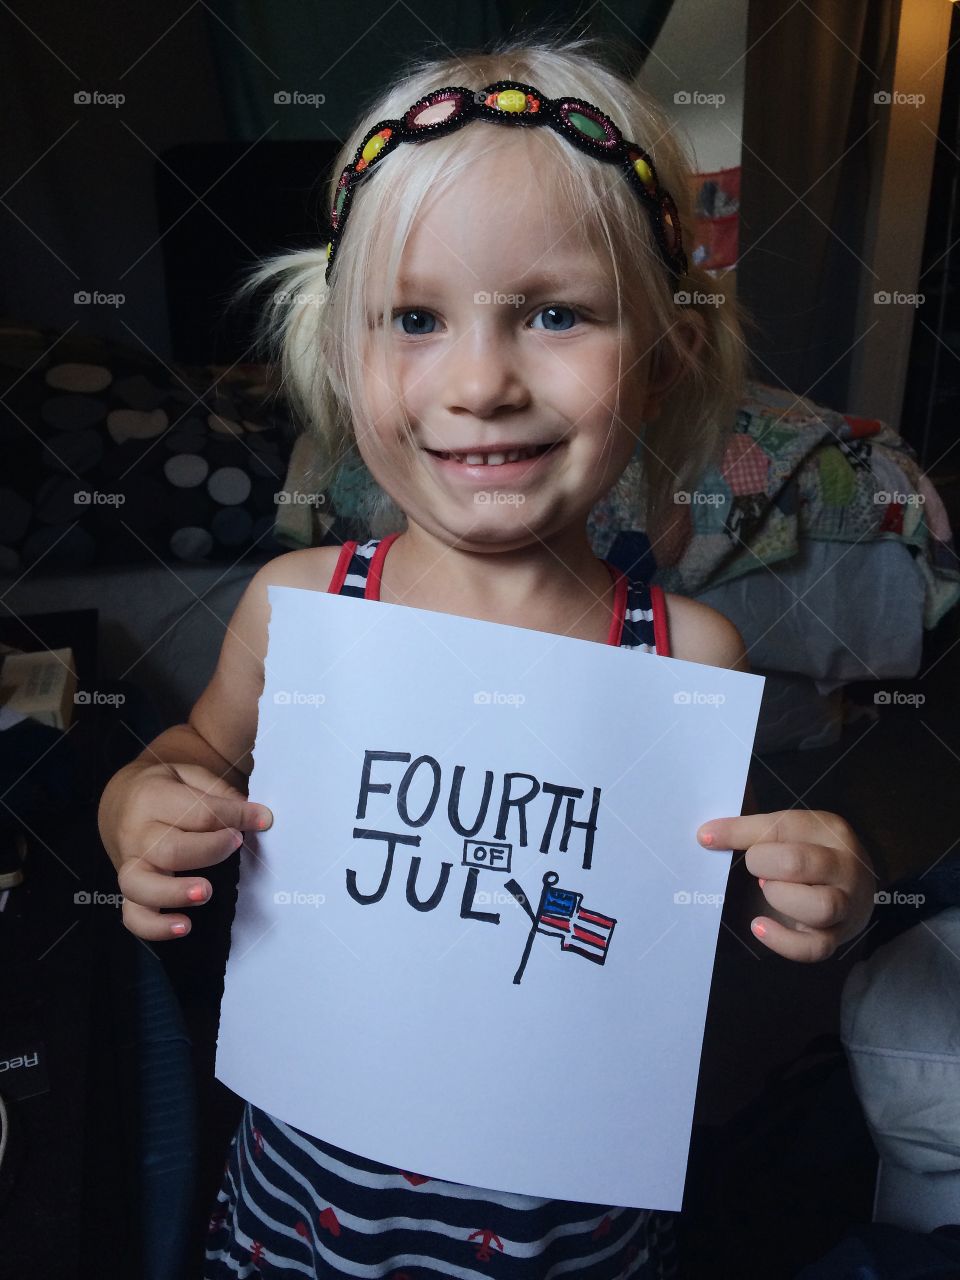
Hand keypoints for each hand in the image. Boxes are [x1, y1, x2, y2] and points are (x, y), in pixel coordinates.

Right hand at [99, 762, 272, 941]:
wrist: (122, 802)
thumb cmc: (167, 789)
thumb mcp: (191, 775)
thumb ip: (220, 793)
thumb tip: (255, 815)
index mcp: (154, 798)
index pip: (199, 811)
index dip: (235, 815)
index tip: (263, 819)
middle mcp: (137, 834)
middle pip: (171, 850)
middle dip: (209, 850)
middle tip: (236, 844)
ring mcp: (130, 865)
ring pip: (142, 885)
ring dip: (175, 893)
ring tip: (204, 893)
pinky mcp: (129, 891)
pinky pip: (133, 916)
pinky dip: (156, 927)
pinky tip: (184, 927)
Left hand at [696, 809, 876, 960]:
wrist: (856, 888)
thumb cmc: (811, 854)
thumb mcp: (791, 833)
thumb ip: (752, 831)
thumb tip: (706, 835)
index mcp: (829, 830)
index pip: (782, 827)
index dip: (739, 832)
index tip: (706, 837)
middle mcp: (843, 865)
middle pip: (799, 863)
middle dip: (764, 865)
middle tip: (757, 869)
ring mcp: (846, 903)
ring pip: (818, 906)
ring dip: (780, 898)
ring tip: (768, 891)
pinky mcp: (838, 936)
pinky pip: (814, 947)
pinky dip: (783, 941)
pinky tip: (759, 926)